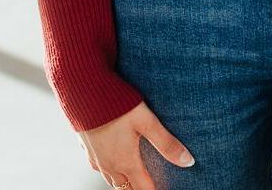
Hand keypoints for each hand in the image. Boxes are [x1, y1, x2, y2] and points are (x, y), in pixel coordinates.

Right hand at [80, 101, 195, 189]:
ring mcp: (95, 158)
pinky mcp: (86, 147)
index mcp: (126, 162)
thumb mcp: (146, 122)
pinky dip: (108, 168)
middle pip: (126, 188)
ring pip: (111, 179)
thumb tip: (188, 162)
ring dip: (124, 181)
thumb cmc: (116, 105)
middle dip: (138, 188)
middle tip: (150, 183)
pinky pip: (98, 166)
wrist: (83, 92)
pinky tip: (112, 158)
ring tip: (134, 176)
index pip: (144, 189)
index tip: (163, 188)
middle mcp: (109, 165)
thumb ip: (167, 143)